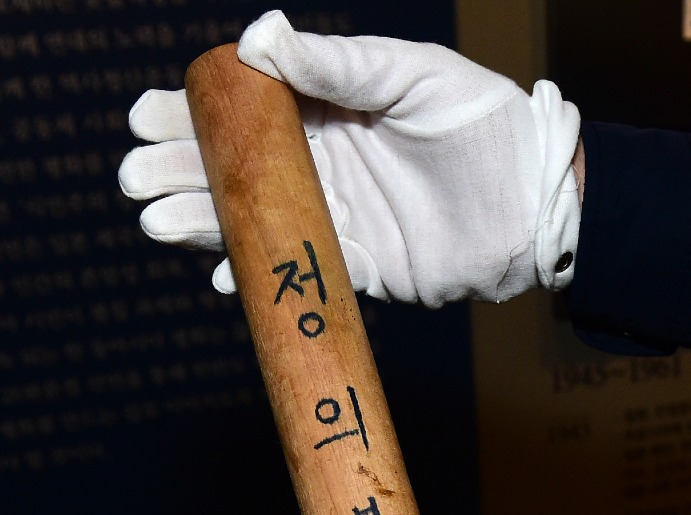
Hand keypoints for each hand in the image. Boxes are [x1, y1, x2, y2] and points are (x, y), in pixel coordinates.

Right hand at [117, 9, 580, 306]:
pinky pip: (296, 273)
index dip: (190, 115)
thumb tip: (255, 36)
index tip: (144, 115)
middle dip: (178, 172)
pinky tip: (222, 274)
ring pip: (253, 222)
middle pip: (233, 170)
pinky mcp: (355, 269)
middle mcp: (320, 165)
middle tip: (133, 177)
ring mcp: (334, 218)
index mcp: (326, 111)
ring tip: (156, 221)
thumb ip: (334, 64)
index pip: (242, 111)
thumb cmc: (476, 122)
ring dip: (201, 223)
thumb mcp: (405, 75)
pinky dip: (258, 275)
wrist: (530, 200)